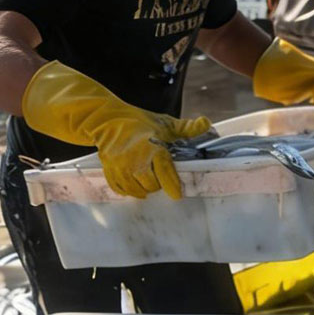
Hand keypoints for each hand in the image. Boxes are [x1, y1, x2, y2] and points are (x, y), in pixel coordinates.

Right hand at [21, 61, 208, 200]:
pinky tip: (134, 183)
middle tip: (160, 176)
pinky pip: (122, 190)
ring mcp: (120, 167)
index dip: (172, 185)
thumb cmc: (138, 122)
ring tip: (147, 179)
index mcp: (151, 148)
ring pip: (137, 191)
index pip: (164, 172)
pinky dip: (129, 190)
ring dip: (144, 189)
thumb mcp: (165, 123)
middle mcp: (135, 160)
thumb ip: (186, 128)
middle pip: (151, 185)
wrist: (106, 120)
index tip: (178, 195)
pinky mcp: (109, 172)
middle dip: (158, 184)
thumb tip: (207, 123)